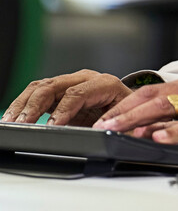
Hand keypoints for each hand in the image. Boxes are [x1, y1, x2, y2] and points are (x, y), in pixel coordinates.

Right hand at [2, 70, 132, 125]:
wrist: (132, 106)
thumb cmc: (131, 114)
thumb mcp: (129, 120)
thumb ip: (117, 125)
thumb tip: (102, 131)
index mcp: (106, 84)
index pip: (79, 93)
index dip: (64, 110)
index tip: (52, 126)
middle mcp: (87, 79)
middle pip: (55, 86)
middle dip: (36, 106)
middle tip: (24, 125)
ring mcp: (73, 82)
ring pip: (43, 86)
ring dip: (24, 104)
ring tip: (12, 123)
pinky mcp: (61, 91)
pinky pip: (38, 92)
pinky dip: (23, 104)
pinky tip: (14, 118)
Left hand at [93, 75, 177, 163]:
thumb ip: (177, 121)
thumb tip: (145, 132)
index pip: (150, 91)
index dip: (124, 105)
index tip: (103, 118)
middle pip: (152, 96)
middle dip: (123, 111)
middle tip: (100, 124)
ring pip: (167, 106)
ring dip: (138, 118)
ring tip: (118, 129)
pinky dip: (174, 132)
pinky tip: (159, 138)